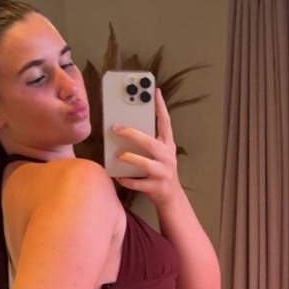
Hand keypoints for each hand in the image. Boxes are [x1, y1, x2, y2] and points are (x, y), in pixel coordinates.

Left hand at [111, 89, 179, 206]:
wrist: (171, 197)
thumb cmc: (160, 170)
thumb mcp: (159, 152)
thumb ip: (148, 140)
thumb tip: (125, 125)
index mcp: (168, 145)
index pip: (165, 123)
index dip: (160, 107)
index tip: (154, 91)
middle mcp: (167, 157)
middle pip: (150, 143)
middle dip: (133, 134)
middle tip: (117, 127)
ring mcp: (163, 173)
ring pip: (145, 164)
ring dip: (129, 158)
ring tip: (117, 154)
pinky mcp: (156, 187)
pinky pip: (139, 183)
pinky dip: (127, 180)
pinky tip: (119, 176)